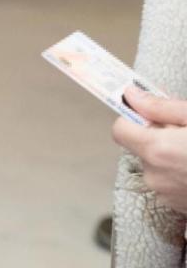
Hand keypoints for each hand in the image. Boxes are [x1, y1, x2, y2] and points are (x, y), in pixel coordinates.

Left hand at [112, 86, 186, 213]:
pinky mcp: (177, 206)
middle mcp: (156, 175)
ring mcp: (166, 194)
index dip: (135, 119)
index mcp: (158, 150)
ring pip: (156, 164)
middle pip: (141, 146)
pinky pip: (169, 181)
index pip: (120, 129)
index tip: (153, 114)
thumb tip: (131, 94)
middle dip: (159, 136)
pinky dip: (180, 173)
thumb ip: (162, 106)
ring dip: (171, 155)